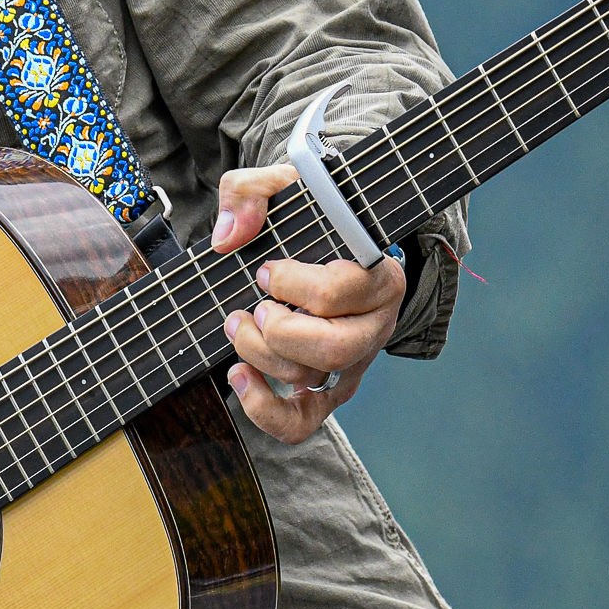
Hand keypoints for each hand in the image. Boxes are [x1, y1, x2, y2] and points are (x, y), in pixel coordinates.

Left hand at [212, 162, 405, 443]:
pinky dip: (264, 411)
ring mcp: (354, 362)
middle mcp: (375, 325)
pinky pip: (302, 423)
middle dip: (278, 331)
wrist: (331, 242)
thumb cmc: (312, 217)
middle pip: (332, 349)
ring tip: (238, 323)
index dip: (293, 283)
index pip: (343, 292)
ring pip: (309, 379)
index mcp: (379, 275)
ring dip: (259, 353)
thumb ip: (252, 192)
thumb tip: (229, 237)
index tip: (266, 269)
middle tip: (256, 306)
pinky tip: (239, 376)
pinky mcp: (329, 390)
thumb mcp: (286, 186)